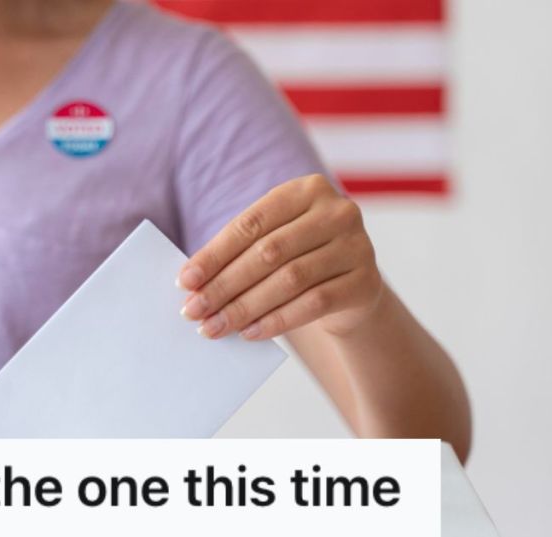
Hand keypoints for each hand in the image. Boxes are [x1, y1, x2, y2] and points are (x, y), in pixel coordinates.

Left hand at [177, 174, 382, 339]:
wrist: (351, 288)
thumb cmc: (298, 259)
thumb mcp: (273, 243)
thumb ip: (239, 253)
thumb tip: (191, 283)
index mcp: (307, 190)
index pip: (251, 223)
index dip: (215, 254)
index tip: (185, 281)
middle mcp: (337, 212)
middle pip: (269, 253)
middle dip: (224, 285)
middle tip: (193, 311)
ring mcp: (358, 246)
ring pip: (290, 280)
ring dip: (245, 307)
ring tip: (214, 327)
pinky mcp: (366, 283)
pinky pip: (314, 304)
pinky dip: (277, 321)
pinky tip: (250, 332)